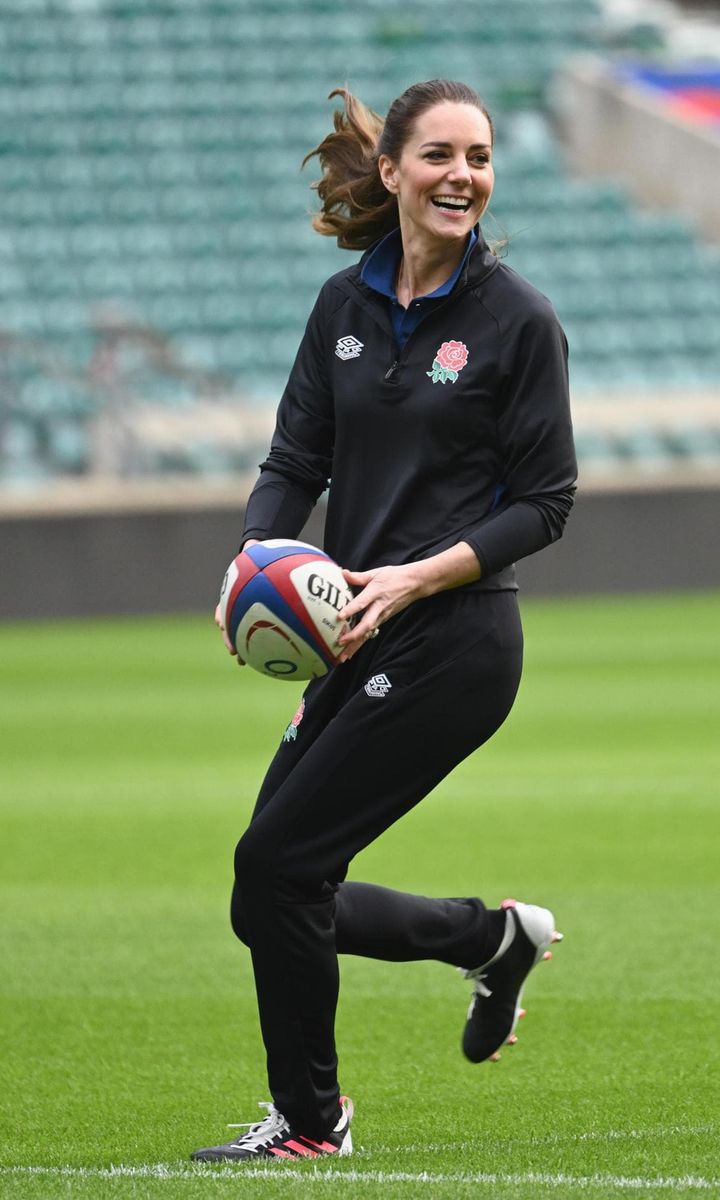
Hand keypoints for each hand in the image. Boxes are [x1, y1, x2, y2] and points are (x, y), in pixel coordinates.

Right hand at [215, 539, 259, 665]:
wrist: (263, 563)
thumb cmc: (259, 557)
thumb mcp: (255, 552)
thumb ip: (253, 549)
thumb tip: (252, 542)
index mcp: (233, 595)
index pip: (223, 608)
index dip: (223, 617)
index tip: (222, 625)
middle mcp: (238, 608)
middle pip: (231, 628)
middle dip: (231, 641)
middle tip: (234, 653)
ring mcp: (248, 616)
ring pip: (242, 636)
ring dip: (243, 649)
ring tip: (245, 662)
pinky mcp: (261, 620)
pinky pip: (263, 633)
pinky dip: (266, 644)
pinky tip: (277, 653)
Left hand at [336, 563, 425, 661]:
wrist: (414, 584)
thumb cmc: (395, 576)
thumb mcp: (376, 573)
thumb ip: (358, 576)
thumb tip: (342, 572)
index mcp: (376, 592)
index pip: (362, 603)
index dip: (351, 610)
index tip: (339, 617)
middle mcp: (379, 607)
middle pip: (366, 624)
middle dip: (353, 635)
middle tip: (339, 643)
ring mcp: (382, 615)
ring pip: (368, 633)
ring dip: (355, 645)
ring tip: (343, 656)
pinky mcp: (383, 620)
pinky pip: (370, 633)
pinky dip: (361, 642)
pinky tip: (352, 651)